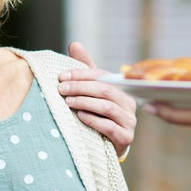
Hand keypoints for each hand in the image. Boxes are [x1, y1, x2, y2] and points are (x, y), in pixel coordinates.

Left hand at [58, 42, 136, 157]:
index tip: (61, 76)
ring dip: (85, 102)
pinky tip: (79, 116)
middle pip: (105, 90)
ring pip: (107, 107)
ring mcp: (129, 122)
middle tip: (61, 88)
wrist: (106, 147)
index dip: (81, 74)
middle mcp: (128, 104)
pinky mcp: (125, 138)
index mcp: (120, 90)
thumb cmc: (97, 115)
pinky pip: (109, 127)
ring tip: (68, 101)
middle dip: (81, 87)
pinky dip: (93, 120)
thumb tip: (75, 44)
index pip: (102, 76)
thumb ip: (85, 69)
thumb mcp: (91, 91)